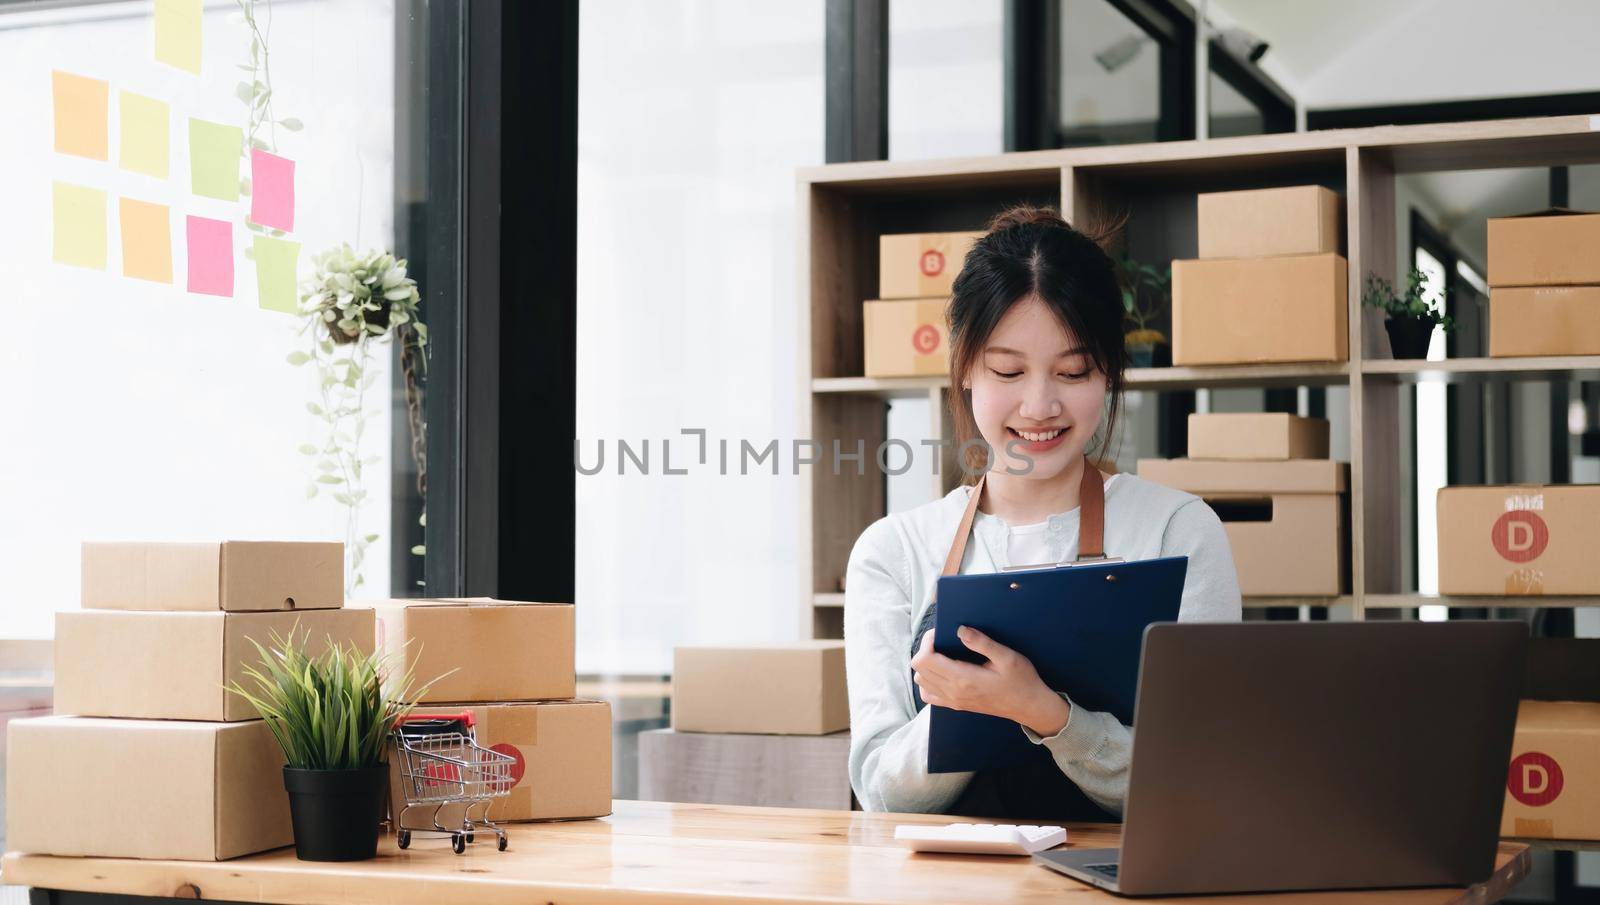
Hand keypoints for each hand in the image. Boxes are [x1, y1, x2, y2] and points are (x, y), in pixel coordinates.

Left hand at [911, 626, 1070, 736]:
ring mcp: (953, 701)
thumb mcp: (1007, 657)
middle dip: (925, 649)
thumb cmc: (1021, 680)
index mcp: (963, 678)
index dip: (927, 642)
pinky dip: (928, 681)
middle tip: (942, 639)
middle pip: (919, 669)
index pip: (925, 660)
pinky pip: (929, 695)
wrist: (1029, 706)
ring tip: (942, 653)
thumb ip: (982, 643)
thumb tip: (960, 630)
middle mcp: (953, 692)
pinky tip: (942, 671)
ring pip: (921, 681)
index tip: (940, 633)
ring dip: (925, 665)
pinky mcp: (956, 705)